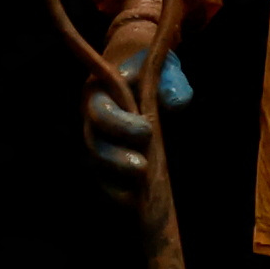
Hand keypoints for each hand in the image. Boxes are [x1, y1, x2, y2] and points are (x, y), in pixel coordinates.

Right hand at [81, 0, 183, 196]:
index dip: (120, 124)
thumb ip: (171, 81)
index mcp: (100, 91)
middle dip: (115, 159)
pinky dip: (117, 191)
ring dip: (115, 179)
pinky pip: (105, 178)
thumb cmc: (152, 68)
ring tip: (139, 189)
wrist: (137, 69)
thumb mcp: (164, 67)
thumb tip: (177, 102)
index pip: (100, 111)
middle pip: (95, 143)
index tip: (148, 130)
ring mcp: (98, 140)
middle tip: (143, 168)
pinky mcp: (107, 159)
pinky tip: (136, 202)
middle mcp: (92, 118)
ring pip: (97, 164)